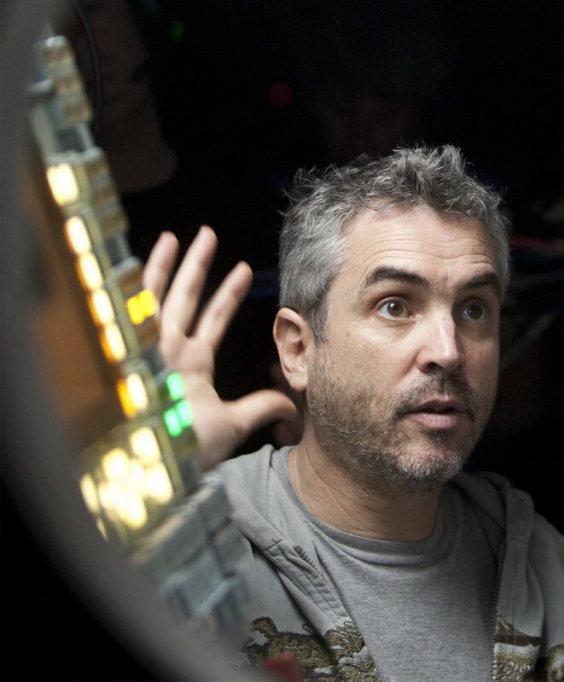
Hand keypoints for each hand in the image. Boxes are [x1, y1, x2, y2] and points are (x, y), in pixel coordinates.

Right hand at [143, 226, 297, 469]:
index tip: (243, 268)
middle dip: (195, 266)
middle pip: (183, 299)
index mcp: (190, 365)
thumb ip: (261, 409)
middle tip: (207, 233)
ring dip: (170, 266)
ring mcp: (150, 353)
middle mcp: (168, 354)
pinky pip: (137, 313)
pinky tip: (141, 260)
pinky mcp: (136, 356)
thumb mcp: (233, 424)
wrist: (161, 465)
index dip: (226, 294)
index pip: (212, 319)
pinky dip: (139, 286)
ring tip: (179, 235)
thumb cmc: (189, 449)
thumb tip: (292, 407)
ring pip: (160, 298)